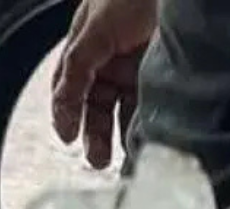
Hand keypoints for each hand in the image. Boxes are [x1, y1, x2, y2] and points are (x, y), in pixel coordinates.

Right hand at [51, 0, 156, 168]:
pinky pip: (155, 108)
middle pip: (99, 107)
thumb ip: (77, 64)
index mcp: (89, 47)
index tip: (67, 137)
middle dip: (97, 135)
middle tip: (98, 160)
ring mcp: (141, 70)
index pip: (71, 88)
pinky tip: (149, 140)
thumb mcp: (96, 26)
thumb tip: (61, 104)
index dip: (66, 113)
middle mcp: (113, 62)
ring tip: (126, 159)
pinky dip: (151, 127)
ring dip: (125, 137)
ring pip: (128, 112)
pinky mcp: (168, 78)